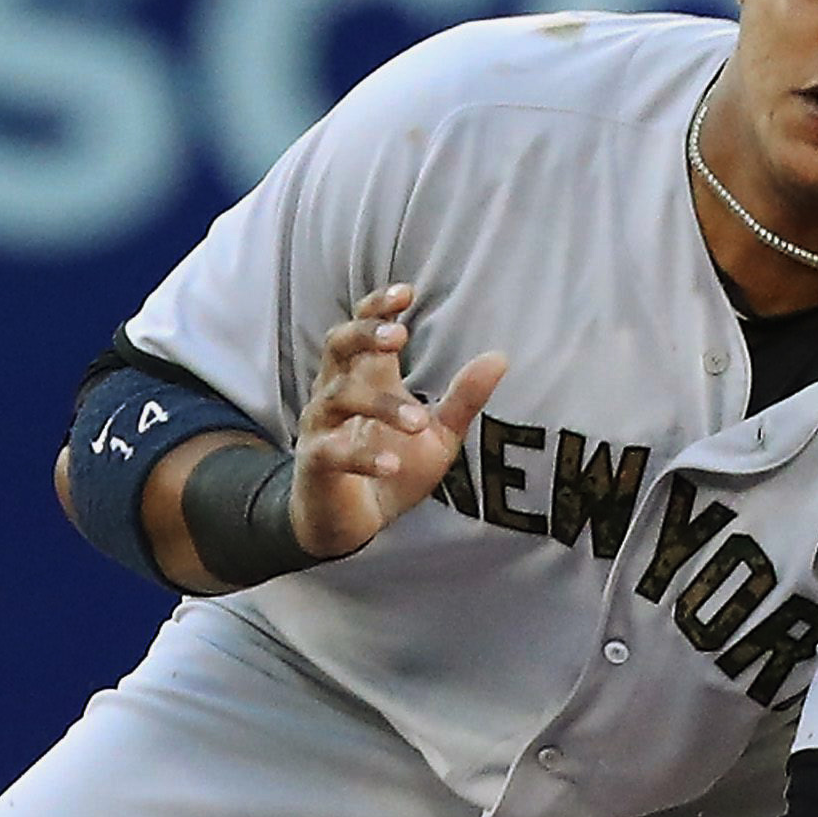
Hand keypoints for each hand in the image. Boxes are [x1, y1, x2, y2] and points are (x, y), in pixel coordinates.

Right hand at [286, 283, 507, 560]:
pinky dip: (362, 456)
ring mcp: (322, 426)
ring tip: (418, 420)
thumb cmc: (393, 468)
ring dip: (380, 404)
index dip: (378, 306)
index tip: (407, 293)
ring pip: (340, 396)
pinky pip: (333, 452)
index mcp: (366, 377)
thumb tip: (500, 357)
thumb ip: (464, 399)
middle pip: (337, 343)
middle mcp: (337, 392)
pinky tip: (392, 464)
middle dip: (364, 333)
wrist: (355, 523)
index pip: (362, 325)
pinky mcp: (316, 463)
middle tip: (398, 336)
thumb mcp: (438, 434)